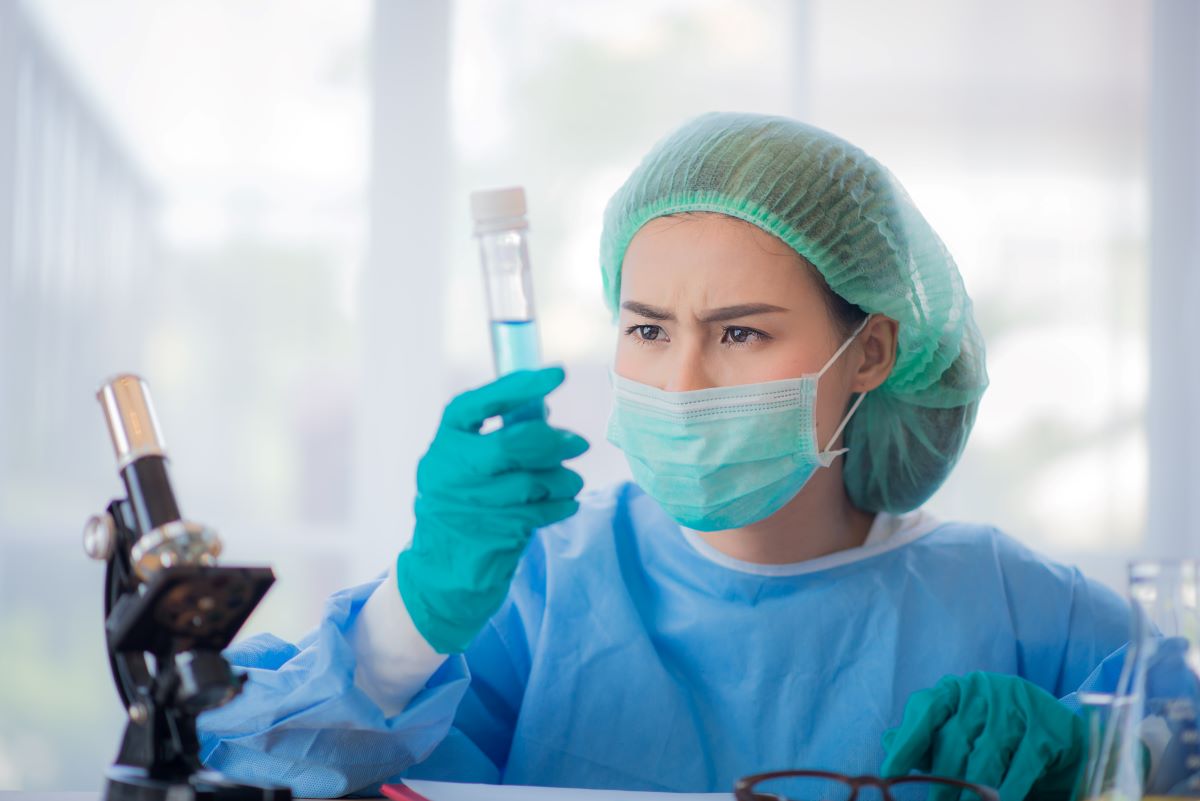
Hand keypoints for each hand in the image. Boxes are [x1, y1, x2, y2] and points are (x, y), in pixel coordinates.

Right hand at [395, 366, 588, 653]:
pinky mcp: (493, 533)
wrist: (440, 571)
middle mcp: (451, 469)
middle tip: (580, 443)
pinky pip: (542, 510)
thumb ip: (499, 436)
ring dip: (564, 479)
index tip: (559, 373)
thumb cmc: (461, 505)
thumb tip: (543, 409)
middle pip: (515, 444)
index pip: (480, 402)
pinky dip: (562, 504)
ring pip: (535, 480)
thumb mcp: (466, 464)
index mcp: (445, 442)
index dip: (520, 385)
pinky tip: (566, 503)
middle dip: (556, 441)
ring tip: (572, 481)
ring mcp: (471, 504)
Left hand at [881, 672, 1086, 800]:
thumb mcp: (961, 732)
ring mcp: (1019, 708)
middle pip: (955, 740)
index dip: (908, 741)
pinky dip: (1006, 793)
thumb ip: (926, 737)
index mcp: (959, 689)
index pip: (927, 708)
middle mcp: (986, 691)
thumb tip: (887, 742)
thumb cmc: (1000, 737)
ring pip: (985, 759)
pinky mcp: (1048, 732)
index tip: (890, 772)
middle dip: (942, 781)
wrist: (1062, 739)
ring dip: (970, 794)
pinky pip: (1020, 770)